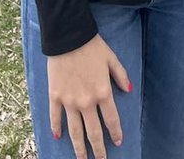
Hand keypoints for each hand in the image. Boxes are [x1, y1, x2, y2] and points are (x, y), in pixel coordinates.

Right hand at [46, 35, 130, 158]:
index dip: (115, 133)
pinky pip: (56, 117)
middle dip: (98, 149)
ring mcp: (69, 101)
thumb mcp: (111, 58)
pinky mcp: (55, 96)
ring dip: (79, 148)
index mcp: (103, 92)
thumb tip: (128, 90)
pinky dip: (57, 128)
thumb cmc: (92, 45)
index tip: (118, 142)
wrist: (68, 36)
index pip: (111, 120)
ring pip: (75, 131)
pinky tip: (58, 137)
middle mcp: (86, 102)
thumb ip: (121, 76)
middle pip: (93, 132)